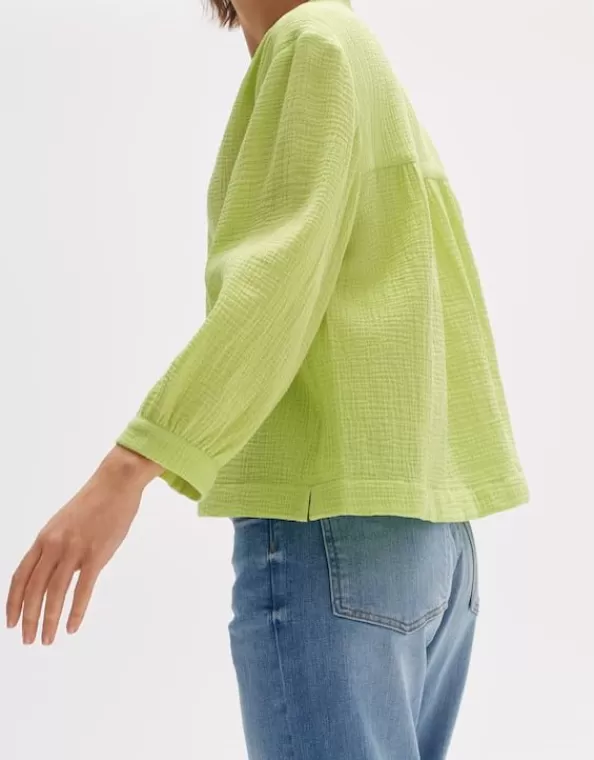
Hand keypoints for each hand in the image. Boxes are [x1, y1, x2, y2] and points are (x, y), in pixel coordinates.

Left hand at [5, 445, 163, 645]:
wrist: (115, 484)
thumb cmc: (94, 502)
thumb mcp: (64, 523)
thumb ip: (55, 547)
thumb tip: (51, 572)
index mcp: (44, 538)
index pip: (20, 577)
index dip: (13, 603)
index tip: (11, 623)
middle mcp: (54, 545)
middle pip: (34, 589)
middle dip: (29, 619)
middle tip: (28, 640)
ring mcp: (74, 550)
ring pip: (54, 593)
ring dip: (49, 620)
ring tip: (47, 639)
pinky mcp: (96, 554)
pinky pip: (82, 589)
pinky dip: (75, 611)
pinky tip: (71, 627)